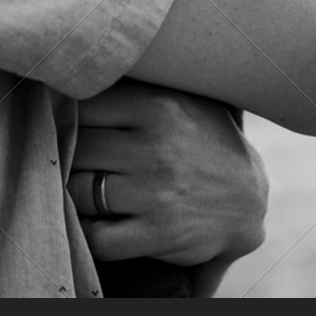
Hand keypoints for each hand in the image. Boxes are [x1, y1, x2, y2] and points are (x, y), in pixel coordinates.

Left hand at [70, 80, 268, 268]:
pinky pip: (98, 237)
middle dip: (69, 157)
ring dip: (76, 195)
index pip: (82, 106)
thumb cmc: (200, 142)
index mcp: (158, 104)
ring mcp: (156, 192)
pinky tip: (99, 220)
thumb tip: (70, 79)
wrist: (248, 200)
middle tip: (74, 161)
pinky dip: (89, 232)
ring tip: (86, 188)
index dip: (68, 117)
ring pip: (79, 192)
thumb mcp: (179, 101)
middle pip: (76, 149)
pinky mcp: (159, 232)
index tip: (69, 126)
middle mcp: (155, 146)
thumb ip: (132, 89)